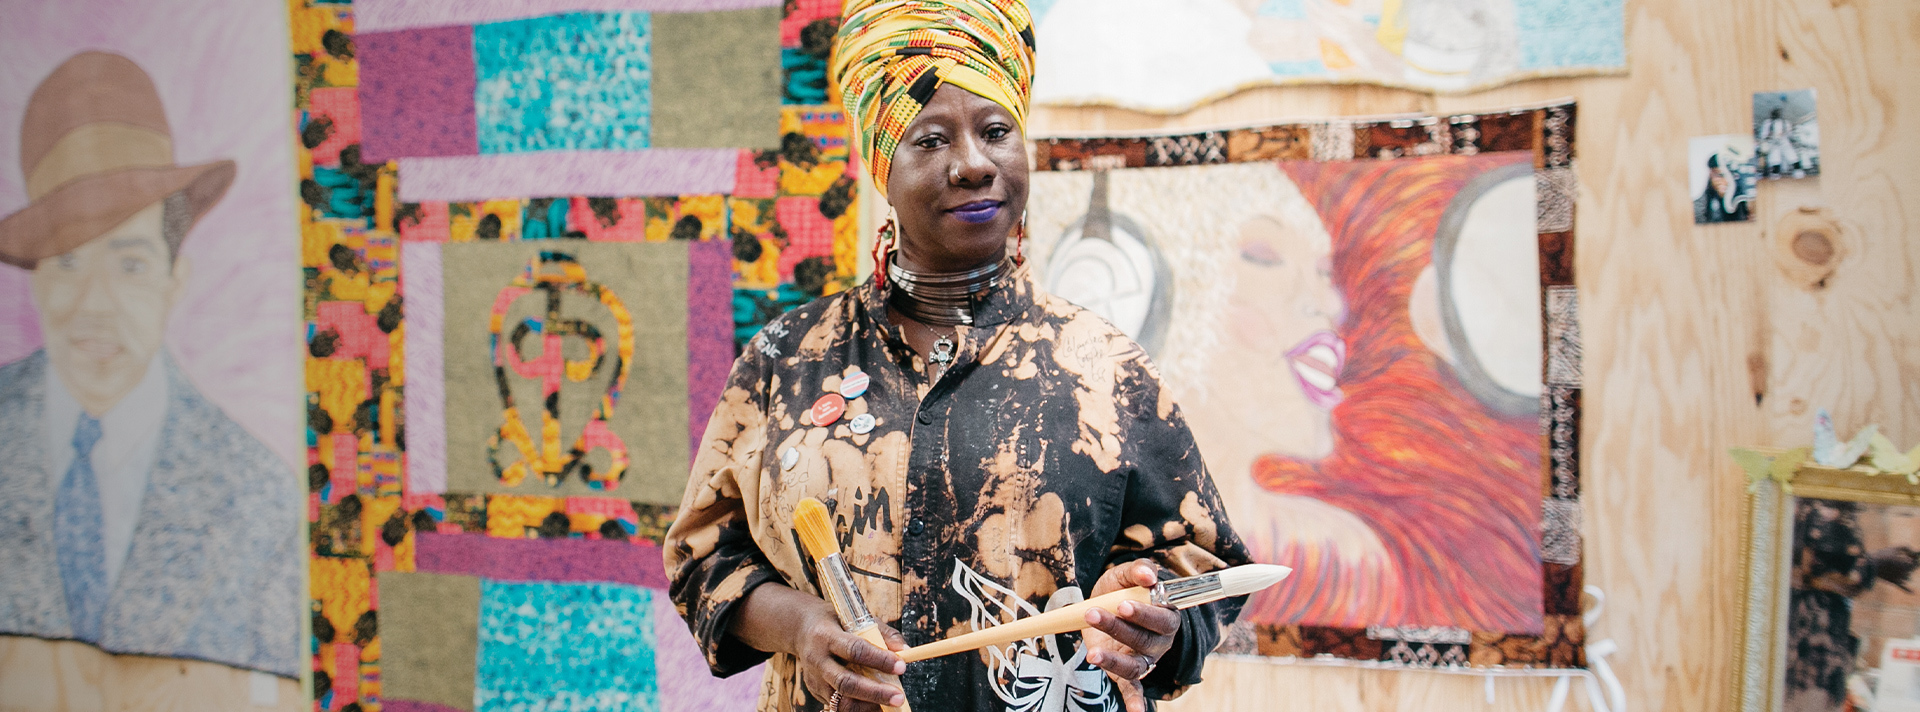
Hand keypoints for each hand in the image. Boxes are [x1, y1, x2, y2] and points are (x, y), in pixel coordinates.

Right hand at [795, 614, 908, 711]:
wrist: (801, 629)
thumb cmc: (837, 622)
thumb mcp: (857, 619)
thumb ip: (883, 633)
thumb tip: (906, 650)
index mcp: (826, 636)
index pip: (855, 650)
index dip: (879, 659)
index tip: (902, 666)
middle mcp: (817, 659)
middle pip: (846, 682)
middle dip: (875, 692)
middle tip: (899, 697)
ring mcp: (815, 679)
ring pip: (840, 701)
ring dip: (868, 706)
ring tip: (890, 704)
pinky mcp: (815, 692)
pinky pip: (838, 706)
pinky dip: (860, 708)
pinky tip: (875, 705)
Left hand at [1082, 561, 1180, 711]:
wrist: (1109, 602)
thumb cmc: (1123, 588)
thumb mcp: (1125, 575)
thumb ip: (1138, 571)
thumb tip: (1148, 575)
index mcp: (1165, 614)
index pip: (1161, 617)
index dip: (1144, 614)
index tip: (1122, 605)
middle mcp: (1159, 641)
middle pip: (1144, 640)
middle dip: (1118, 628)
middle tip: (1094, 613)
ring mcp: (1144, 659)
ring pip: (1134, 664)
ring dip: (1113, 660)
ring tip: (1092, 652)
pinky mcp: (1128, 672)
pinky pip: (1133, 689)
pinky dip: (1135, 703)